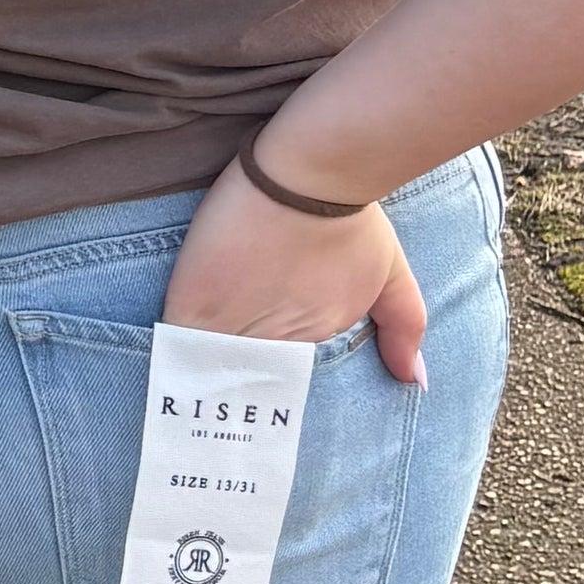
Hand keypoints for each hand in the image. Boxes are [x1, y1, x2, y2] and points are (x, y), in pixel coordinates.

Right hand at [163, 158, 428, 383]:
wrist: (310, 171)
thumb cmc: (350, 217)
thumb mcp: (391, 275)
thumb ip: (404, 327)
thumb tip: (415, 381)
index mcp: (316, 339)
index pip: (287, 383)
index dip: (269, 388)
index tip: (256, 401)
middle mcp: (278, 343)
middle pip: (249, 383)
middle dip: (236, 394)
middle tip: (219, 411)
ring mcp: (234, 326)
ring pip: (211, 372)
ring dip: (203, 381)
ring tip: (186, 399)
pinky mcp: (196, 303)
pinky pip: (179, 349)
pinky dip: (175, 361)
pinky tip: (168, 372)